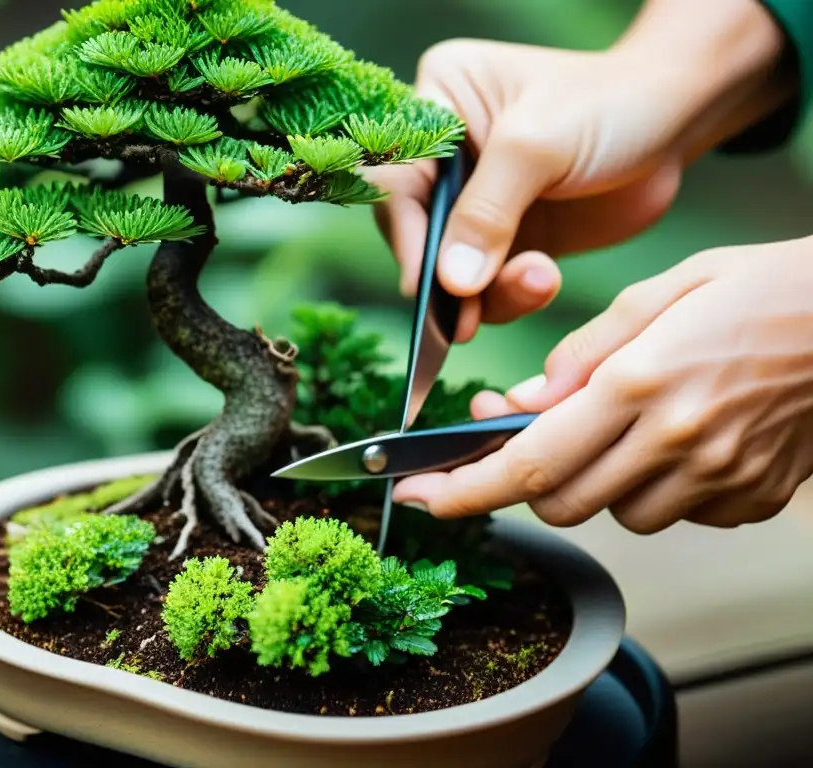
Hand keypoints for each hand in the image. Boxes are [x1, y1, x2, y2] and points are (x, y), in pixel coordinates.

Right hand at [367, 0, 789, 342]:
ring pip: (454, 269)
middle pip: (419, 232)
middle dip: (448, 277)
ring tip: (538, 281)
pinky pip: (491, 285)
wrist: (678, 119)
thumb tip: (451, 283)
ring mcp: (477, 202)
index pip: (397, 180)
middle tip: (466, 319)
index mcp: (438, 104)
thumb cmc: (610, 104)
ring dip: (488, 293)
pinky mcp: (509, 238)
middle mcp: (447, 156)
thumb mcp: (538, 146)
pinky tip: (547, 279)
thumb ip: (487, 213)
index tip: (427, 285)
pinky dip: (513, 295)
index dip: (407, 236)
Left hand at [393, 238, 812, 531]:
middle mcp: (675, 442)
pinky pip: (676, 515)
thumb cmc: (764, 291)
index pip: (529, 461)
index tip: (423, 497)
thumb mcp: (660, 294)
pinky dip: (653, 488)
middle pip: (560, 502)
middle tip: (520, 441)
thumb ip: (580, 354)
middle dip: (525, 481)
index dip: (465, 489)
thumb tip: (522, 402)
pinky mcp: (750, 498)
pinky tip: (671, 442)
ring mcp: (717, 478)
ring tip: (617, 428)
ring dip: (594, 483)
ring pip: (616, 516)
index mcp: (639, 382)